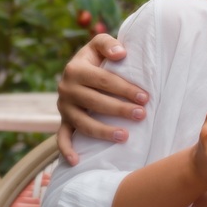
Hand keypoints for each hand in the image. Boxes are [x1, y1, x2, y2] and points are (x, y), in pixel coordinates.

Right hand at [56, 34, 147, 164]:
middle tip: (142, 115)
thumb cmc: (96, 58)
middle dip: (120, 109)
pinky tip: (77, 161)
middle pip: (95, 102)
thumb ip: (108, 44)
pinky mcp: (62, 121)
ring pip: (82, 123)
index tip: (145, 97)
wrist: (77, 70)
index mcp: (75, 69)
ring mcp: (63, 107)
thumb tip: (121, 54)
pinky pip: (61, 138)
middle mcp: (66, 88)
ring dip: (103, 131)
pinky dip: (66, 150)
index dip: (124, 89)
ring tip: (125, 136)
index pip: (103, 80)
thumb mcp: (99, 45)